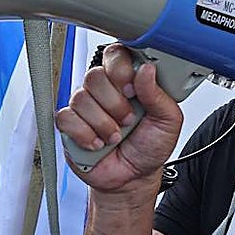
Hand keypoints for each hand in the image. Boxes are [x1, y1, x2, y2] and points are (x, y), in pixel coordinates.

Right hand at [54, 44, 183, 193]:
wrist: (133, 178)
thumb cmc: (150, 147)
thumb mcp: (168, 121)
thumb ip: (159, 94)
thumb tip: (147, 70)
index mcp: (128, 82)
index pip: (115, 55)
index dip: (120, 70)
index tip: (132, 90)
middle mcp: (104, 91)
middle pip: (95, 75)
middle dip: (114, 103)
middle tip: (128, 120)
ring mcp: (85, 107)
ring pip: (81, 98)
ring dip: (103, 123)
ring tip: (115, 137)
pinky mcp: (69, 125)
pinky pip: (67, 118)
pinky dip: (84, 134)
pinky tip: (97, 144)